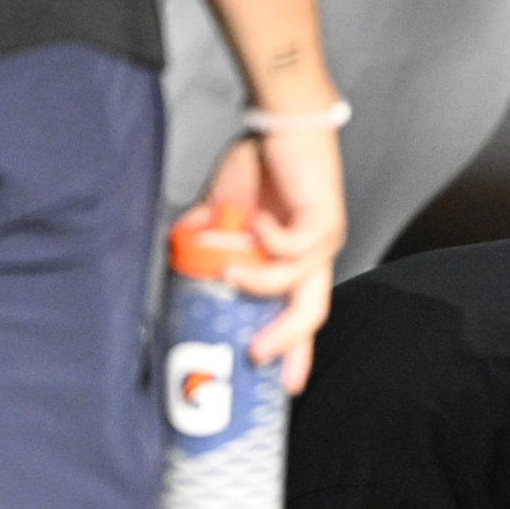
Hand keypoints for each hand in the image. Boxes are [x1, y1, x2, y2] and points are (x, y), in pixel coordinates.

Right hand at [190, 130, 344, 392]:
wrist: (281, 123)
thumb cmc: (263, 164)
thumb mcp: (226, 208)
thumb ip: (211, 234)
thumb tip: (186, 248)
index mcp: (295, 261)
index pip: (299, 314)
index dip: (292, 350)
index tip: (281, 385)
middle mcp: (314, 257)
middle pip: (310, 313)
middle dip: (287, 341)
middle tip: (258, 356)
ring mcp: (322, 240)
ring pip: (295, 282)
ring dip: (258, 282)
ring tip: (230, 271)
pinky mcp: (324, 218)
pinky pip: (295, 245)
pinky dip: (269, 239)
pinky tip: (255, 223)